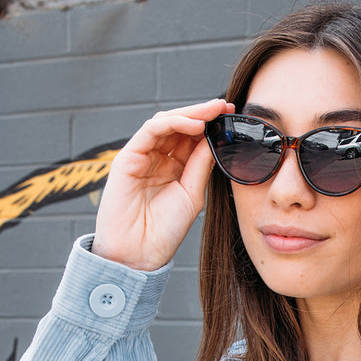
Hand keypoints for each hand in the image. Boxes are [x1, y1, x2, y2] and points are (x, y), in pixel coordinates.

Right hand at [92, 98, 232, 271]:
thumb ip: (201, 165)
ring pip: (165, 123)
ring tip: (212, 112)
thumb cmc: (164, 231)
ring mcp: (142, 156)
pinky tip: (194, 125)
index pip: (192, 138)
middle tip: (224, 106)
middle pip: (180, 125)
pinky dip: (172, 123)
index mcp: (175, 168)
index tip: (232, 115)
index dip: (211, 125)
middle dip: (203, 113)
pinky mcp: (127, 158)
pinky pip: (150, 131)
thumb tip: (215, 138)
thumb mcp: (193, 194)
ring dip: (190, 114)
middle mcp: (157, 158)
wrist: (139, 254)